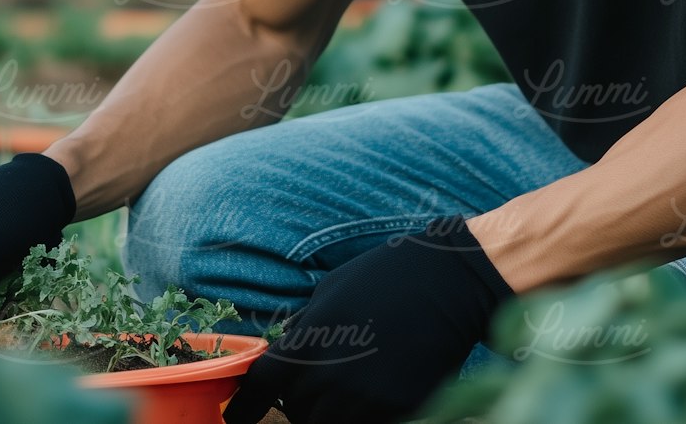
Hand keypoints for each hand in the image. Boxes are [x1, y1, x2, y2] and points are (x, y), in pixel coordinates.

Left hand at [222, 216, 513, 423]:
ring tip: (348, 388)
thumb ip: (303, 329)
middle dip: (298, 405)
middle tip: (313, 388)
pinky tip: (377, 391)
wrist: (450, 280)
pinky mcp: (398, 409)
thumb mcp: (331, 291)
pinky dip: (364, 416)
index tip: (236, 417)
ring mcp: (365, 396)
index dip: (242, 408)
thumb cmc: (388, 276)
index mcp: (308, 339)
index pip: (261, 387)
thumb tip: (282, 354)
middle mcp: (330, 373)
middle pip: (296, 413)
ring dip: (330, 414)